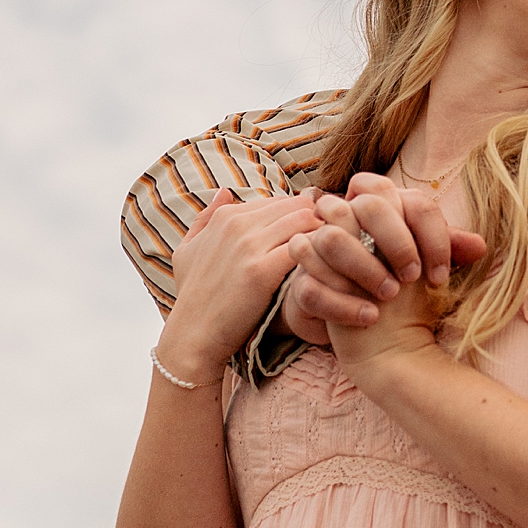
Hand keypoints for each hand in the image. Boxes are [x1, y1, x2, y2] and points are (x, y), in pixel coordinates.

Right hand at [160, 188, 324, 379]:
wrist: (193, 335)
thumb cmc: (194, 296)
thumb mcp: (187, 250)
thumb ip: (205, 218)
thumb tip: (224, 191)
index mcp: (227, 215)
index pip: (282, 200)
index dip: (303, 215)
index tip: (319, 234)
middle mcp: (238, 224)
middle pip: (299, 205)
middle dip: (321, 220)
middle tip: (339, 242)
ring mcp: (249, 246)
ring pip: (305, 220)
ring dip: (325, 235)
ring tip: (338, 256)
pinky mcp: (261, 272)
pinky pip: (303, 250)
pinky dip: (320, 257)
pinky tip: (328, 272)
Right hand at [304, 194, 444, 372]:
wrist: (369, 328)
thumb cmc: (403, 285)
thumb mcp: (428, 265)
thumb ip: (449, 250)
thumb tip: (480, 246)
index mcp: (386, 207)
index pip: (409, 199)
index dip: (429, 234)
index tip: (439, 275)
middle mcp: (349, 218)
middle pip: (368, 203)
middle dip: (395, 241)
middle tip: (413, 278)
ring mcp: (320, 248)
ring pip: (332, 238)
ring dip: (365, 268)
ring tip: (389, 298)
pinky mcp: (303, 282)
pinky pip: (311, 283)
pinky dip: (342, 302)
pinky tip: (370, 318)